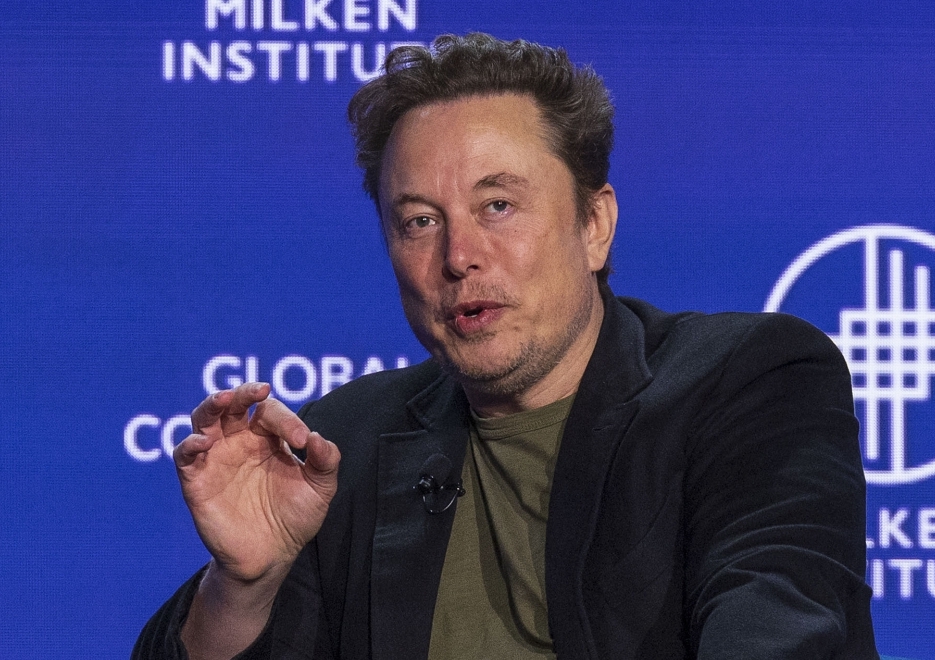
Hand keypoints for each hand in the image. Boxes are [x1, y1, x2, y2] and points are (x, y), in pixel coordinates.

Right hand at [174, 382, 340, 582]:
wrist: (271, 557)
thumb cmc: (295, 517)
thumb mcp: (320, 488)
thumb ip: (326, 461)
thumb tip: (317, 438)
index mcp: (268, 438)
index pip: (270, 412)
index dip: (287, 419)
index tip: (302, 440)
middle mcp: (239, 442)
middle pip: (233, 404)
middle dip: (244, 392)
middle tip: (260, 389)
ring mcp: (216, 458)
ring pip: (204, 419)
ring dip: (211, 405)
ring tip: (224, 399)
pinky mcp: (197, 480)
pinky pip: (185, 455)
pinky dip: (190, 444)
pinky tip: (204, 442)